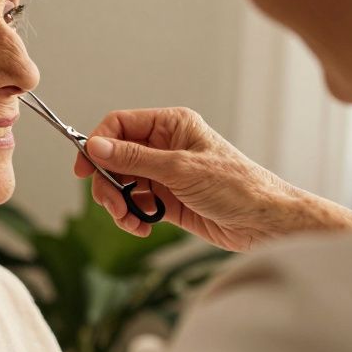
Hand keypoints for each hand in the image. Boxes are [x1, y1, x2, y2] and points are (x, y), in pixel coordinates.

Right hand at [74, 107, 351, 250]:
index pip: (119, 125)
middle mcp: (165, 147)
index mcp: (171, 126)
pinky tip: (142, 226)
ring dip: (118, 204)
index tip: (85, 168)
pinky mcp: (166, 199)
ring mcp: (164, 174)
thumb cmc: (238, 187)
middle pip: (114, 158)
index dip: (98, 144)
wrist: (266, 224)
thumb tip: (96, 146)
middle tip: (112, 204)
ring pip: (121, 183)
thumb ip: (134, 158)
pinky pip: (133, 204)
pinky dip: (131, 216)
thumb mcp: (180, 169)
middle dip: (108, 183)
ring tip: (129, 220)